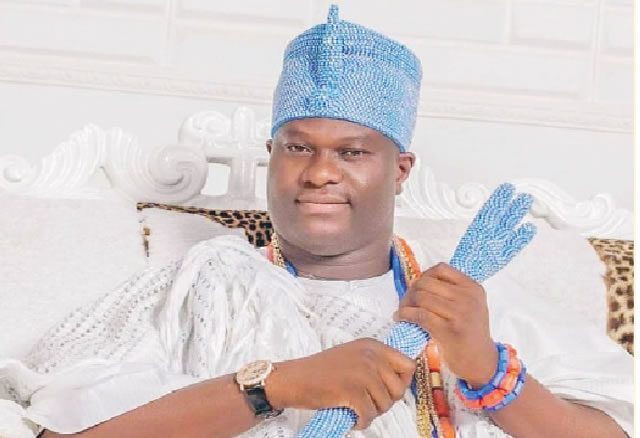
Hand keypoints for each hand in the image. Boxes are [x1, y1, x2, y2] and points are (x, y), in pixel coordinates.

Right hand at [265, 338, 415, 428]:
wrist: (295, 378)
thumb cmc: (322, 371)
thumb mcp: (354, 356)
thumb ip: (376, 363)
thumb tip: (401, 381)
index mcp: (373, 346)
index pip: (408, 365)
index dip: (402, 382)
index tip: (388, 390)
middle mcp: (371, 356)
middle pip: (399, 389)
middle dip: (386, 402)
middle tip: (369, 403)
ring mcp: (363, 373)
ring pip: (385, 404)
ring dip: (373, 412)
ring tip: (357, 408)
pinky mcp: (354, 391)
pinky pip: (370, 415)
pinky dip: (362, 422)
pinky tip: (352, 417)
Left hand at [394, 262, 497, 387]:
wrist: (482, 362)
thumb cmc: (470, 333)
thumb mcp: (469, 306)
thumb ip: (450, 292)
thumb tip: (419, 282)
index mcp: (473, 287)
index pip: (441, 269)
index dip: (424, 277)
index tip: (417, 289)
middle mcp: (468, 297)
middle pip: (427, 282)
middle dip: (411, 291)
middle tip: (405, 303)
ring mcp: (460, 313)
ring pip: (421, 297)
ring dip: (406, 304)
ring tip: (402, 312)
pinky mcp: (449, 330)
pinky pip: (420, 315)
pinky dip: (406, 314)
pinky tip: (401, 318)